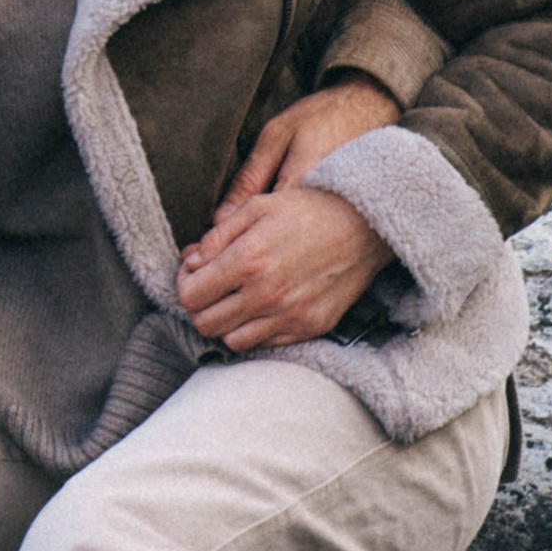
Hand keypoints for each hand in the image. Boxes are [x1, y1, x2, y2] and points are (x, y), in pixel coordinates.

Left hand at [176, 74, 400, 354]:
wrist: (366, 225)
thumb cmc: (310, 208)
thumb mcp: (258, 207)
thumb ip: (219, 236)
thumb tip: (192, 260)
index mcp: (248, 261)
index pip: (190, 296)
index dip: (184, 283)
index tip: (195, 271)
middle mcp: (266, 295)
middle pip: (205, 324)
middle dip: (201, 305)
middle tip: (212, 285)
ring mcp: (290, 316)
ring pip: (233, 341)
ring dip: (228, 321)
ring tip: (238, 296)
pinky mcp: (311, 327)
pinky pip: (268, 343)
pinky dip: (258, 329)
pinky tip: (265, 304)